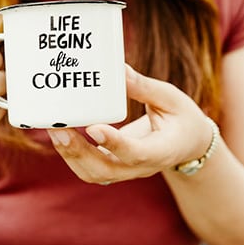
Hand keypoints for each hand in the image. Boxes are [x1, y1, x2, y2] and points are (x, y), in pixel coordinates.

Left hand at [47, 65, 212, 184]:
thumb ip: (145, 88)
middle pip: (106, 171)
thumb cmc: (182, 119)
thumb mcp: (172, 99)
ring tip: (54, 130)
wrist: (189, 145)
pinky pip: (90, 168)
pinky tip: (60, 132)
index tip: (94, 128)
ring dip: (70, 155)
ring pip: (94, 174)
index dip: (114, 144)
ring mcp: (127, 171)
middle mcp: (142, 167)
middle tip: (58, 129)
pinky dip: (72, 154)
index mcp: (162, 151)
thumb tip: (118, 70)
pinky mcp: (115, 166)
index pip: (136, 154)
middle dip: (78, 153)